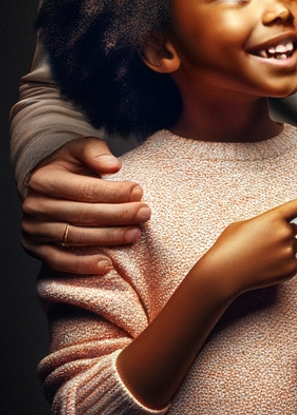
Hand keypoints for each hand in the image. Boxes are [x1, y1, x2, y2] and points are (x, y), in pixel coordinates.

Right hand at [22, 137, 148, 273]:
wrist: (47, 187)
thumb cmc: (71, 167)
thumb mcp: (80, 149)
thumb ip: (96, 152)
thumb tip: (114, 166)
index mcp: (43, 180)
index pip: (84, 189)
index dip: (113, 192)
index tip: (139, 191)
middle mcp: (35, 206)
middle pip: (82, 214)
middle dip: (118, 215)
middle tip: (145, 214)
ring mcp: (33, 229)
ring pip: (75, 237)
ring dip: (108, 238)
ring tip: (135, 234)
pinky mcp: (35, 248)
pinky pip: (59, 261)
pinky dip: (82, 265)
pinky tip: (106, 265)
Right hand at [196, 186, 296, 301]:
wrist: (221, 274)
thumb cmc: (228, 247)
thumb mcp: (243, 225)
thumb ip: (264, 222)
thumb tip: (274, 230)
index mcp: (274, 217)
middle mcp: (286, 232)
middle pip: (292, 230)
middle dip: (279, 235)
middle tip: (259, 245)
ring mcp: (290, 251)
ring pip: (291, 247)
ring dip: (279, 251)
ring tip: (258, 257)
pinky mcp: (292, 269)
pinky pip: (291, 263)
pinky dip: (280, 266)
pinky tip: (264, 268)